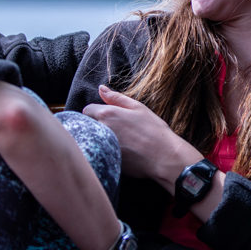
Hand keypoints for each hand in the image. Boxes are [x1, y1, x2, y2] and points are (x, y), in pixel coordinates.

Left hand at [83, 85, 201, 188]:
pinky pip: (100, 152)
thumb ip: (115, 98)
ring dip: (100, 138)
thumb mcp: (137, 107)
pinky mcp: (106, 160)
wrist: (164, 157)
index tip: (108, 116)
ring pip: (92, 139)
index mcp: (106, 114)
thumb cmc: (153, 130)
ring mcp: (102, 147)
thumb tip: (101, 89)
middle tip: (115, 128)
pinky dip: (106, 151)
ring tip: (120, 141)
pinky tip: (122, 152)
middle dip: (95, 125)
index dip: (96, 112)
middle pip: (87, 125)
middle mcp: (100, 130)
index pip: (87, 110)